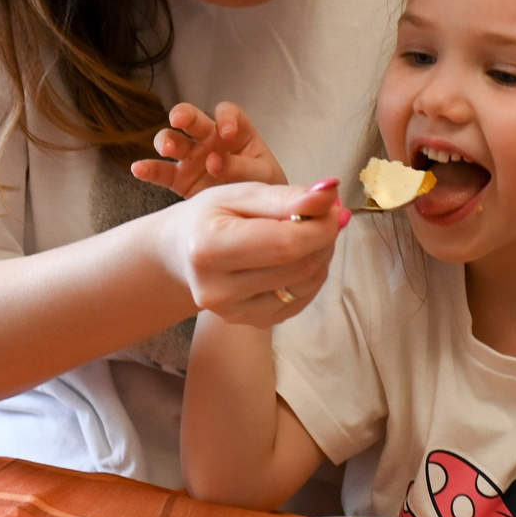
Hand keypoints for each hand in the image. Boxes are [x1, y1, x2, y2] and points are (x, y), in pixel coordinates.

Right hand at [131, 101, 285, 195]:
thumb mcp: (261, 177)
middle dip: (184, 115)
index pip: (227, 112)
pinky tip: (138, 169)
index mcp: (236, 132)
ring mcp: (192, 158)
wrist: (253, 216)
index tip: (227, 132)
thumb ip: (240, 167)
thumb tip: (214, 162)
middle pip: (192, 118)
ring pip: (173, 140)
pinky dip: (149, 169)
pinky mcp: (180, 178)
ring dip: (166, 140)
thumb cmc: (263, 189)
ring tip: (166, 149)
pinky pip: (161, 171)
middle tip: (179, 119)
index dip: (225, 117)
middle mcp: (210, 139)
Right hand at [154, 179, 346, 326]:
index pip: (285, 244)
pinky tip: (298, 257)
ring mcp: (233, 312)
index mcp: (209, 248)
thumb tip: (331, 193)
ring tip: (310, 233)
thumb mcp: (240, 194)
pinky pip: (300, 301)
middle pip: (299, 267)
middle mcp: (217, 289)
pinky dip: (310, 276)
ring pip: (305, 286)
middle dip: (325, 238)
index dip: (321, 226)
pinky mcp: (250, 323)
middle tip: (327, 216)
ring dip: (321, 256)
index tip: (335, 207)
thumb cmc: (209, 217)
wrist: (180, 254)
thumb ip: (286, 196)